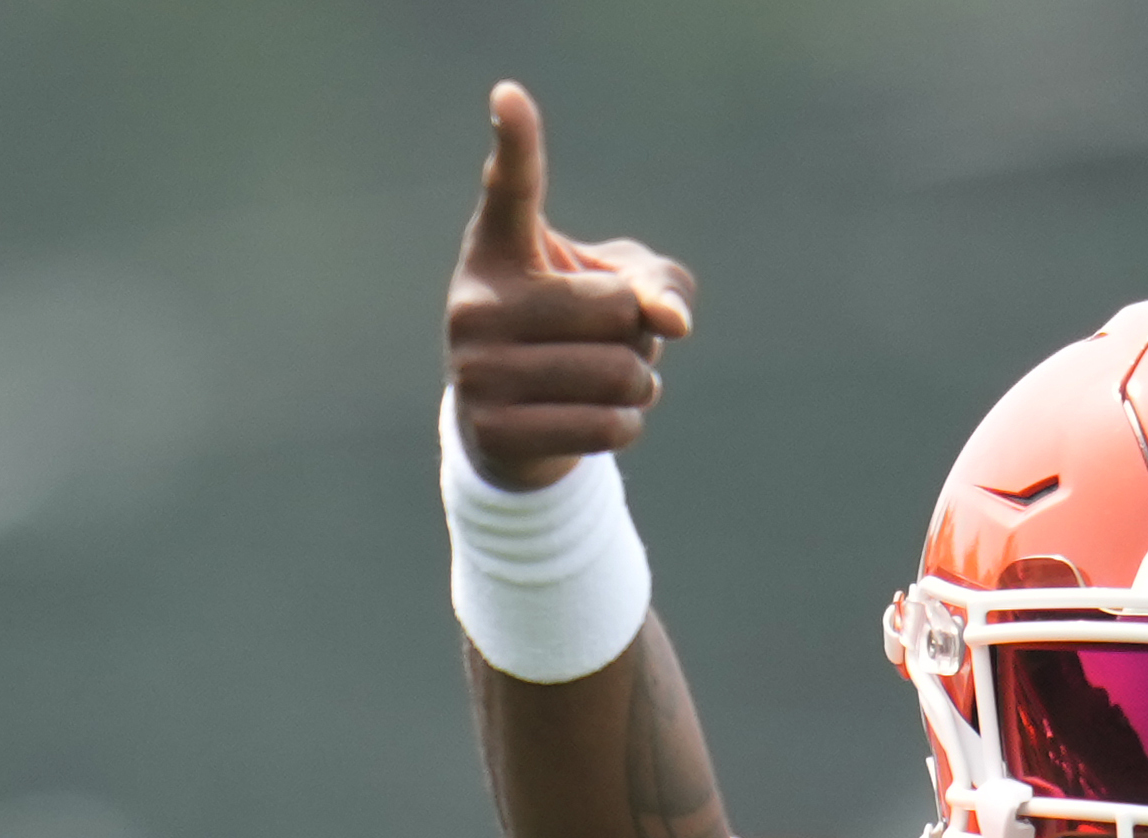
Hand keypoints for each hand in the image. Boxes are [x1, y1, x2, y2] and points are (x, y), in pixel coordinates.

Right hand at [446, 83, 697, 491]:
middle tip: (604, 342)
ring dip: (639, 383)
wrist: (515, 426)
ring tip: (604, 381)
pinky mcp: (496, 430)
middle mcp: (476, 300)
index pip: (514, 188)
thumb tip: (671, 322)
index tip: (510, 96)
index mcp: (500, 247)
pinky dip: (627, 423)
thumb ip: (659, 285)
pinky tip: (596, 417)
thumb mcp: (622, 292)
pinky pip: (610, 424)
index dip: (518, 142)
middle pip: (618, 310)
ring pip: (621, 373)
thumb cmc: (575, 333)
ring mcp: (478, 368)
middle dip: (638, 333)